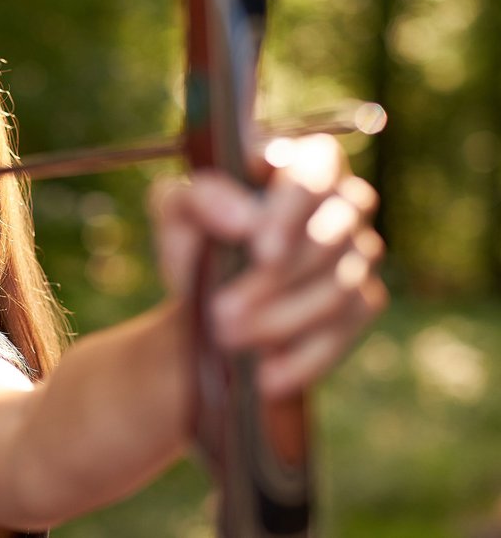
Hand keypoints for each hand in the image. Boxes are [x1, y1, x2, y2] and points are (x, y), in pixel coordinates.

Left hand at [150, 135, 386, 397]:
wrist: (206, 306)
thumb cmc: (195, 242)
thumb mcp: (175, 213)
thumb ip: (198, 197)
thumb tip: (244, 219)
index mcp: (300, 162)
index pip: (319, 165)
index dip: (294, 207)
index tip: (258, 249)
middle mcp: (342, 201)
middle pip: (331, 235)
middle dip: (273, 282)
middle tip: (221, 314)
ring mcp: (358, 252)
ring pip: (338, 288)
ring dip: (280, 320)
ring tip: (228, 339)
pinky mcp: (361, 303)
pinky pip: (344, 331)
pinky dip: (301, 357)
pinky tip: (264, 374)